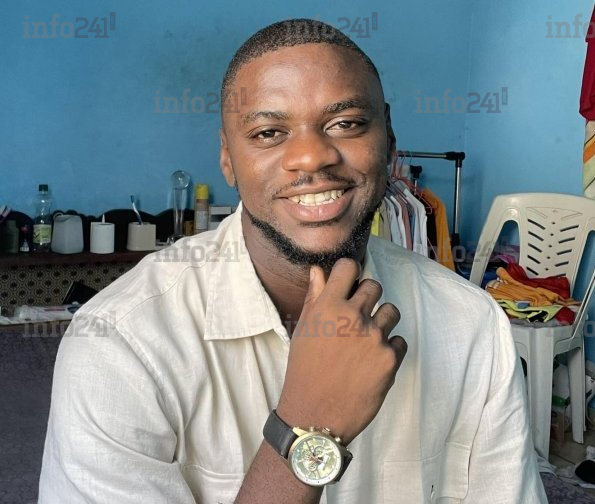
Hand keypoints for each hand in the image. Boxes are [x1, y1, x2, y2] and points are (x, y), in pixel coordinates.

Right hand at [276, 258, 406, 444]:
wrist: (315, 415)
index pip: (348, 267)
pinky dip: (390, 348)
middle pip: (374, 286)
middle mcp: (353, 317)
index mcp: (328, 307)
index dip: (350, 272)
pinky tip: (373, 361)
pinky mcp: (390, 359)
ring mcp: (374, 337)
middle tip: (357, 316)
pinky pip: (399, 341)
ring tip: (367, 340)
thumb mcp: (303, 331)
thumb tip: (319, 270)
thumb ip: (315, 298)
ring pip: (392, 311)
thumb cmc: (304, 371)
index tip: (349, 282)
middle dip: (367, 297)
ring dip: (382, 321)